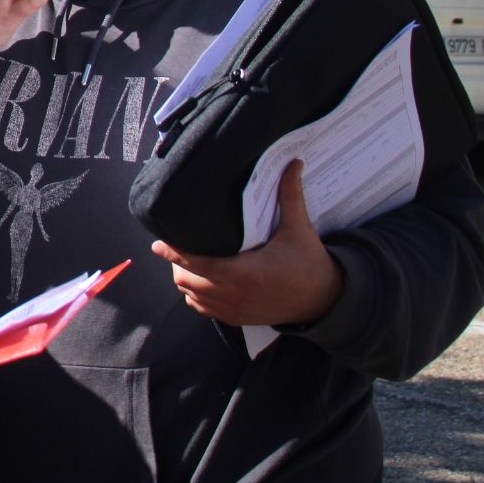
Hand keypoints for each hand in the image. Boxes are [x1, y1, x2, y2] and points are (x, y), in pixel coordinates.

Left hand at [150, 160, 345, 326]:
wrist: (326, 301)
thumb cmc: (310, 263)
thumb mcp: (299, 229)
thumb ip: (290, 196)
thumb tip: (292, 163)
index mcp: (245, 273)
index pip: (197, 264)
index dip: (174, 254)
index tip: (157, 243)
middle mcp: (235, 294)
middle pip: (187, 280)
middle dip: (177, 263)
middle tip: (174, 245)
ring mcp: (234, 309)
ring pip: (192, 296)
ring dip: (185, 279)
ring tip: (184, 260)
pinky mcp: (237, 319)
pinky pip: (204, 310)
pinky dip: (196, 296)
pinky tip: (199, 281)